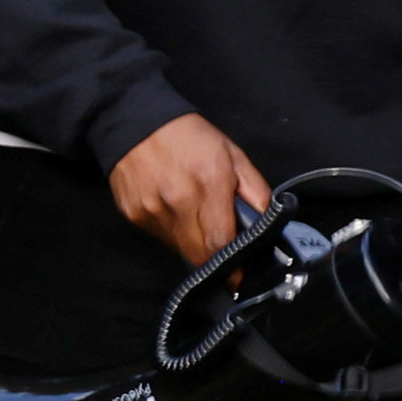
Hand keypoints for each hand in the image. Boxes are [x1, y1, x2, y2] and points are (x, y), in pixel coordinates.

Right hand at [105, 111, 277, 262]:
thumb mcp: (233, 156)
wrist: (134, 120)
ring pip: (179, 247)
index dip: (232, 268)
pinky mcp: (134, 214)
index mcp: (209, 184)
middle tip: (224, 261)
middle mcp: (178, 201)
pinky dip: (172, 231)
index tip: (239, 279)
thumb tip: (267, 227)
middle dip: (214, 262)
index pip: (220, 242)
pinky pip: (160, 235)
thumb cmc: (190, 137)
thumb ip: (255, 192)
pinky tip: (172, 209)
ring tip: (196, 220)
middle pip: (198, 254)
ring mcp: (152, 210)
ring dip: (193, 244)